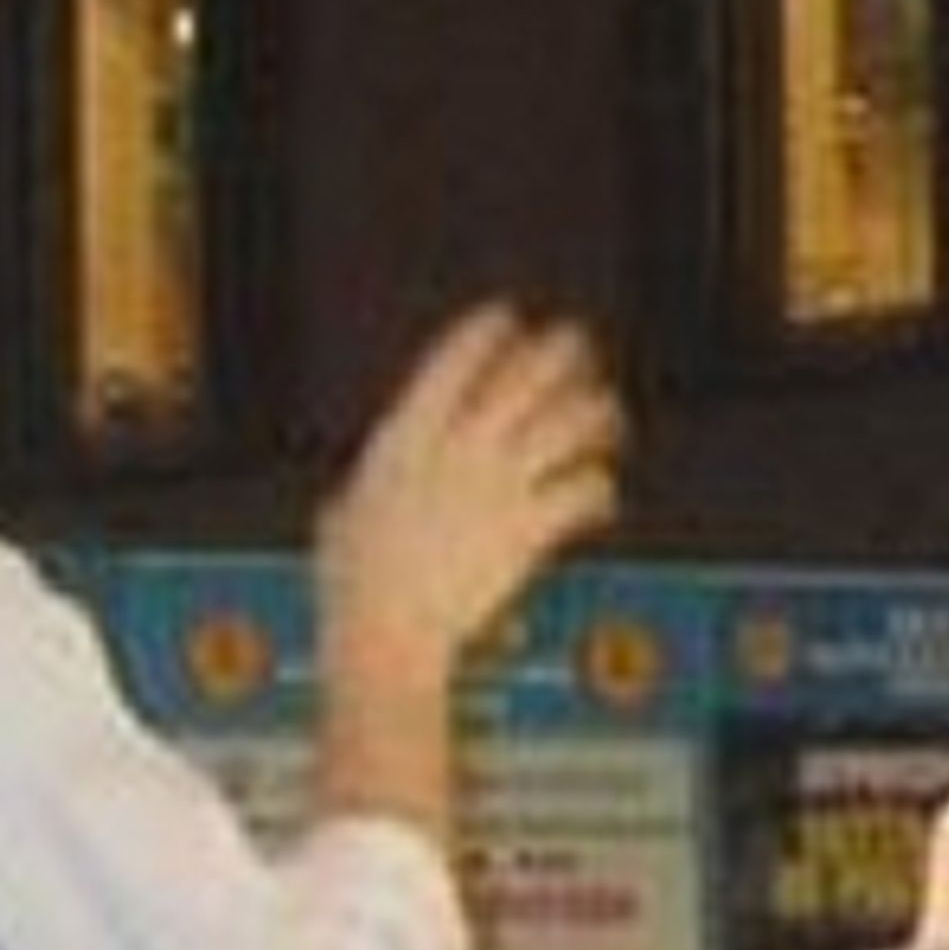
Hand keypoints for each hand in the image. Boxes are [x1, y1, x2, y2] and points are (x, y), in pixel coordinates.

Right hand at [320, 304, 625, 696]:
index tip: (507, 318)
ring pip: (570, 421)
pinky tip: (601, 496)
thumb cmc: (353, 586)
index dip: (487, 330)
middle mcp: (460, 448)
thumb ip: (359, 493)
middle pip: (529, 375)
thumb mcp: (340, 517)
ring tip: (608, 417)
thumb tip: (351, 498)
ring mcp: (500, 485)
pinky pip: (584, 489)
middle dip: (562, 352)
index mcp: (407, 435)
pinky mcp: (531, 526)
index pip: (456, 357)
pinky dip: (600, 489)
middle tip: (579, 348)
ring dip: (596, 413)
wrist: (385, 632)